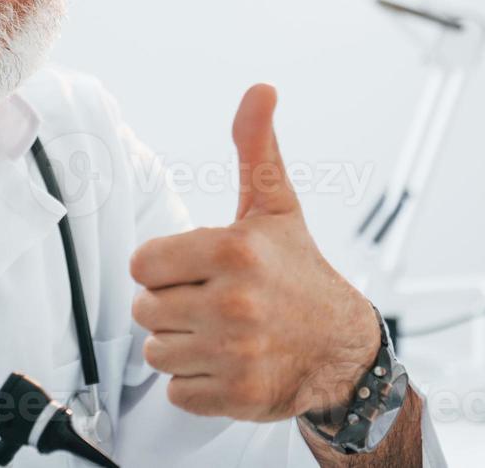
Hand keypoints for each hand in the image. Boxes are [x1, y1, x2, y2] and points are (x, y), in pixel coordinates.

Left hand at [129, 84, 380, 421]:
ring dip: (180, 345)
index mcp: (234, 250)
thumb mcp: (276, 206)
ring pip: (156, 353)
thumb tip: (260, 89)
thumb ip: (256, 148)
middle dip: (170, 306)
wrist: (342, 346)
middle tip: (209, 301)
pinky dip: (195, 383)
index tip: (195, 268)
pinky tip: (225, 362)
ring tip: (217, 331)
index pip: (143, 264)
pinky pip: (177, 391)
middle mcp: (233, 302)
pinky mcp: (237, 395)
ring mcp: (236, 352)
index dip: (165, 267)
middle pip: (145, 310)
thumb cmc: (298, 271)